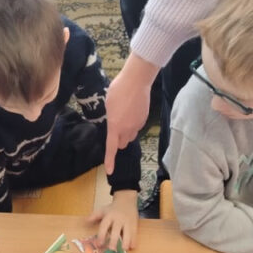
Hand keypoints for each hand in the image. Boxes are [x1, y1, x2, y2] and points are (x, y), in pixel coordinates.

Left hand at [88, 190, 138, 250]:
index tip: (99, 244)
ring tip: (124, 249)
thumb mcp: (103, 210)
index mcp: (110, 216)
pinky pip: (135, 233)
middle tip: (112, 249)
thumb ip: (95, 216)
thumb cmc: (112, 208)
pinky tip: (132, 247)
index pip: (104, 226)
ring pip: (128, 232)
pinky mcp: (134, 224)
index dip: (101, 235)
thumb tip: (86, 221)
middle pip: (116, 230)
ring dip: (126, 241)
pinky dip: (134, 240)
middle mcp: (119, 219)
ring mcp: (128, 222)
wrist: (126, 200)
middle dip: (114, 239)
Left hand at [104, 53, 158, 173]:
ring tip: (123, 116)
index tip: (110, 171)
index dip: (110, 160)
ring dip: (126, 133)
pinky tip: (131, 111)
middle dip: (118, 141)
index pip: (112, 148)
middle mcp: (127, 129)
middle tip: (115, 128)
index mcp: (115, 126)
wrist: (137, 80)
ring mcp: (137, 125)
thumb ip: (111, 119)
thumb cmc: (118, 90)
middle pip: (122, 144)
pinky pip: (137, 127)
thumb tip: (115, 125)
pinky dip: (133, 124)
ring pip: (130, 136)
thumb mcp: (108, 105)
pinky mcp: (144, 119)